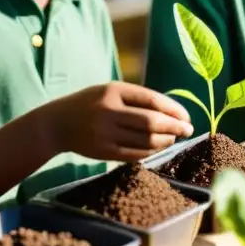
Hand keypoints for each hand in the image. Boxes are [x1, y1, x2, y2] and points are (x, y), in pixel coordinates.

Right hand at [45, 81, 194, 161]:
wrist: (56, 123)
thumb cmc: (90, 103)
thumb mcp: (110, 91)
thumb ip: (137, 98)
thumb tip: (173, 112)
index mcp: (113, 91)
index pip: (152, 100)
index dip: (174, 109)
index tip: (187, 116)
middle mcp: (108, 111)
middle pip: (152, 122)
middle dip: (175, 127)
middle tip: (188, 130)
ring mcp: (105, 133)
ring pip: (146, 141)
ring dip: (165, 141)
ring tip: (173, 138)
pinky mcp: (103, 151)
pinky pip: (135, 155)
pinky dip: (151, 152)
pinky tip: (158, 148)